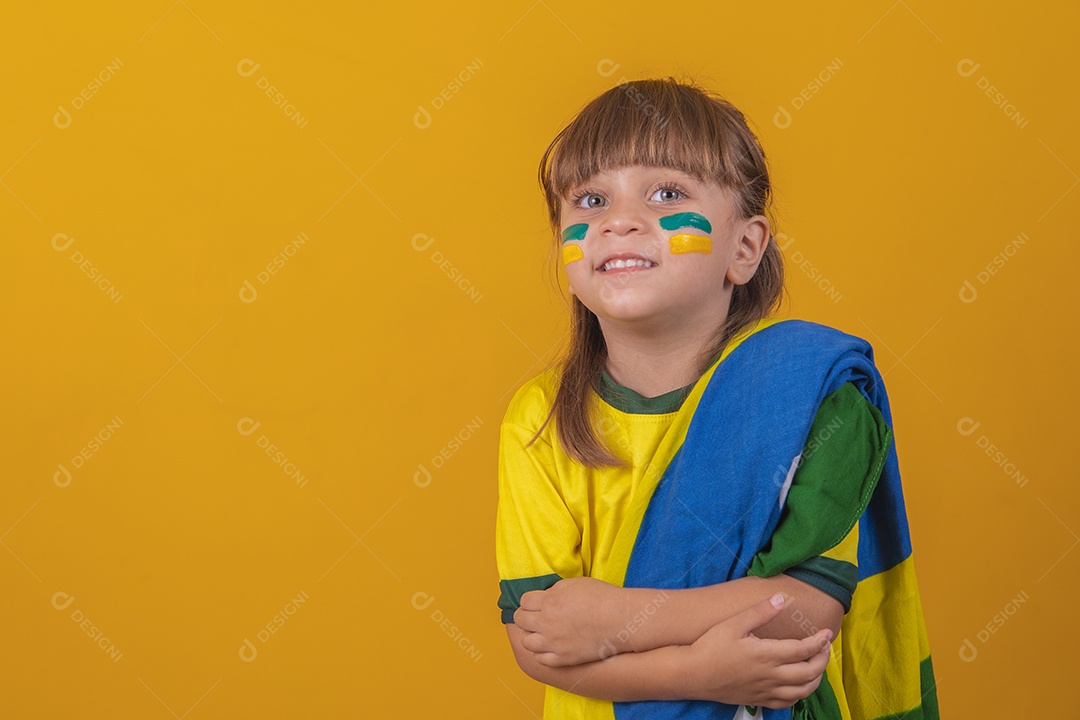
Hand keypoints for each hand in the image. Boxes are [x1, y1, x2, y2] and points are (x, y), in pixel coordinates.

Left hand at [513, 577, 627, 666]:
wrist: (621, 621)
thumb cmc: (602, 598)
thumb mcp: (575, 583)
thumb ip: (555, 590)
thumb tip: (545, 596)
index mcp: (550, 601)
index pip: (524, 601)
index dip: (530, 600)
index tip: (536, 602)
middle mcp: (547, 623)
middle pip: (520, 620)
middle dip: (526, 616)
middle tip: (535, 615)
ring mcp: (554, 643)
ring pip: (527, 642)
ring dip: (532, 635)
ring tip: (542, 632)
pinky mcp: (564, 658)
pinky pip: (541, 659)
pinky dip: (542, 652)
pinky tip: (551, 645)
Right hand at [684, 593, 831, 707]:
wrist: (693, 674)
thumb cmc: (711, 646)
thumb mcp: (734, 623)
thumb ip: (760, 612)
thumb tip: (781, 599)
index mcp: (766, 655)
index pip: (802, 650)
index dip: (818, 641)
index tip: (827, 633)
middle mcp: (770, 676)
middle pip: (808, 673)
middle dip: (822, 660)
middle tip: (824, 647)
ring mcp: (765, 691)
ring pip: (802, 692)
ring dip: (815, 680)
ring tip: (817, 666)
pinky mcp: (758, 700)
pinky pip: (787, 703)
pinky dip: (799, 695)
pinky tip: (798, 686)